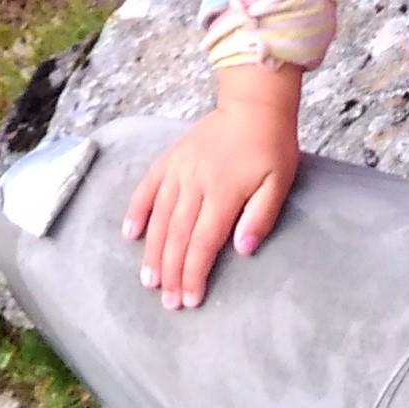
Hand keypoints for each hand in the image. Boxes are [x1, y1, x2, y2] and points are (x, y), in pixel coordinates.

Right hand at [122, 66, 301, 309]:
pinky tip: (129, 234)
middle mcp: (196, 184)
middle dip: (171, 273)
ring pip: (159, 218)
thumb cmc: (271, 146)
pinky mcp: (170, 158)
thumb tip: (243, 250)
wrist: (253, 103)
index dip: (194, 274)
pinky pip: (147, 187)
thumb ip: (261, 217)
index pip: (203, 243)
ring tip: (147, 280)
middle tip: (166, 303)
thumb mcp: (279, 182)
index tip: (189, 301)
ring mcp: (179, 170)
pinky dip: (136, 211)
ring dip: (152, 252)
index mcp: (224, 193)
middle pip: (177, 236)